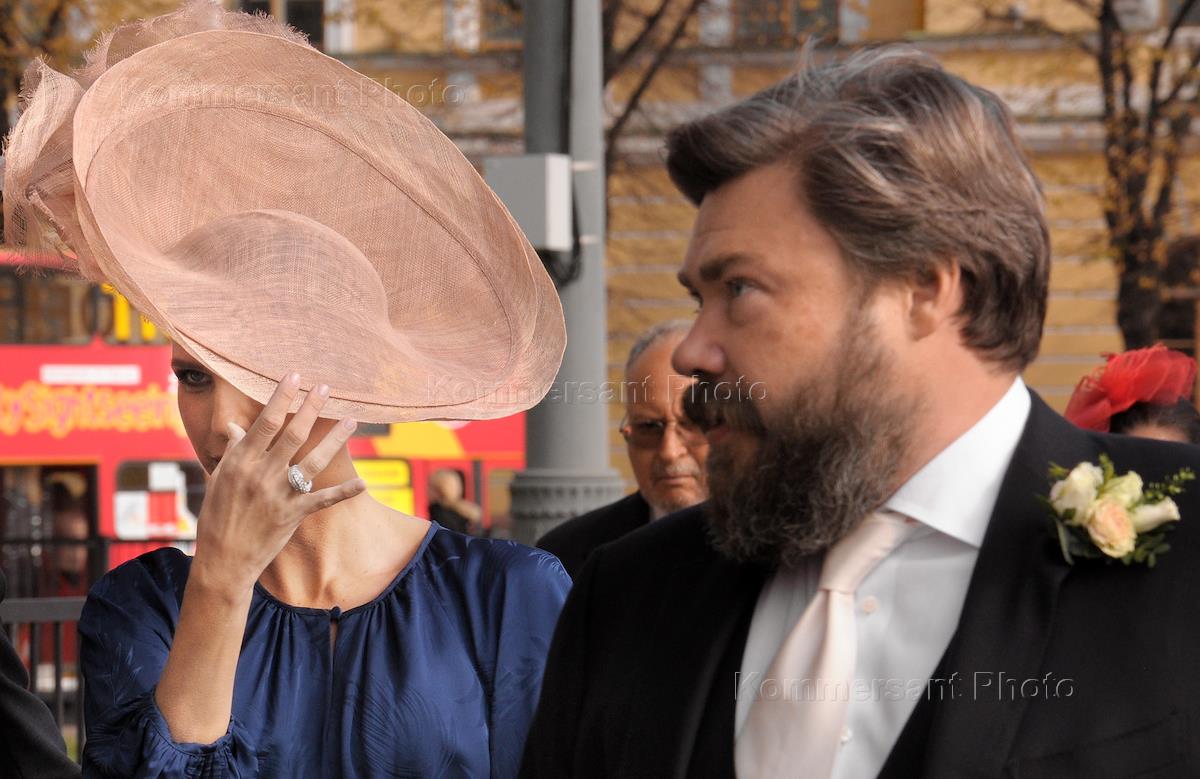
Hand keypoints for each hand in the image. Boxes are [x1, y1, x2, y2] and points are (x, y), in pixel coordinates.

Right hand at [190, 374, 365, 596]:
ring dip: (335, 439)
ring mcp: (279, 495)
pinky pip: (323, 500)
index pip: (264, 422)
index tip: (294, 376)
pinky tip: (363, 482)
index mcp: (240, 462)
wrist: (223, 559)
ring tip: (352, 420)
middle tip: (327, 388)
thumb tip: (236, 427)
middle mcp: (261, 475)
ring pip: (313, 461)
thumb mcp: (219, 480)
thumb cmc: (217, 517)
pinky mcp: (294, 515)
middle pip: (292, 435)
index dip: (281, 397)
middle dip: (311, 408)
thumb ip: (233, 452)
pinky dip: (344, 492)